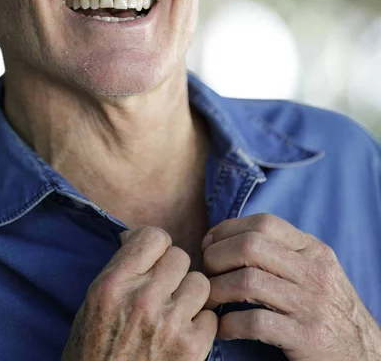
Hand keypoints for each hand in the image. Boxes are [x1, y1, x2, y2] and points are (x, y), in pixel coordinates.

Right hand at [62, 226, 216, 360]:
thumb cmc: (93, 352)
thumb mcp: (94, 303)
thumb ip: (119, 268)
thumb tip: (134, 236)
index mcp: (114, 284)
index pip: (155, 236)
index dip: (157, 248)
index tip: (154, 262)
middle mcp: (142, 298)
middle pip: (180, 257)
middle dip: (173, 272)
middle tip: (164, 291)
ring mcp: (169, 323)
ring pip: (200, 282)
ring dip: (190, 297)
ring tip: (174, 313)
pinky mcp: (191, 348)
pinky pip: (210, 317)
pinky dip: (199, 327)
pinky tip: (182, 336)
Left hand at [201, 213, 380, 360]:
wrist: (366, 355)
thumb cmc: (329, 309)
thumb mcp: (316, 271)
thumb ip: (284, 252)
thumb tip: (233, 237)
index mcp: (313, 250)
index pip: (263, 222)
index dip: (228, 229)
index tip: (209, 244)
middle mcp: (314, 271)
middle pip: (251, 246)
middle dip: (217, 256)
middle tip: (206, 272)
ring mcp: (311, 304)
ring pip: (248, 281)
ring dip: (217, 289)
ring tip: (209, 299)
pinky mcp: (307, 337)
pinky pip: (256, 322)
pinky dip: (230, 324)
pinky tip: (223, 328)